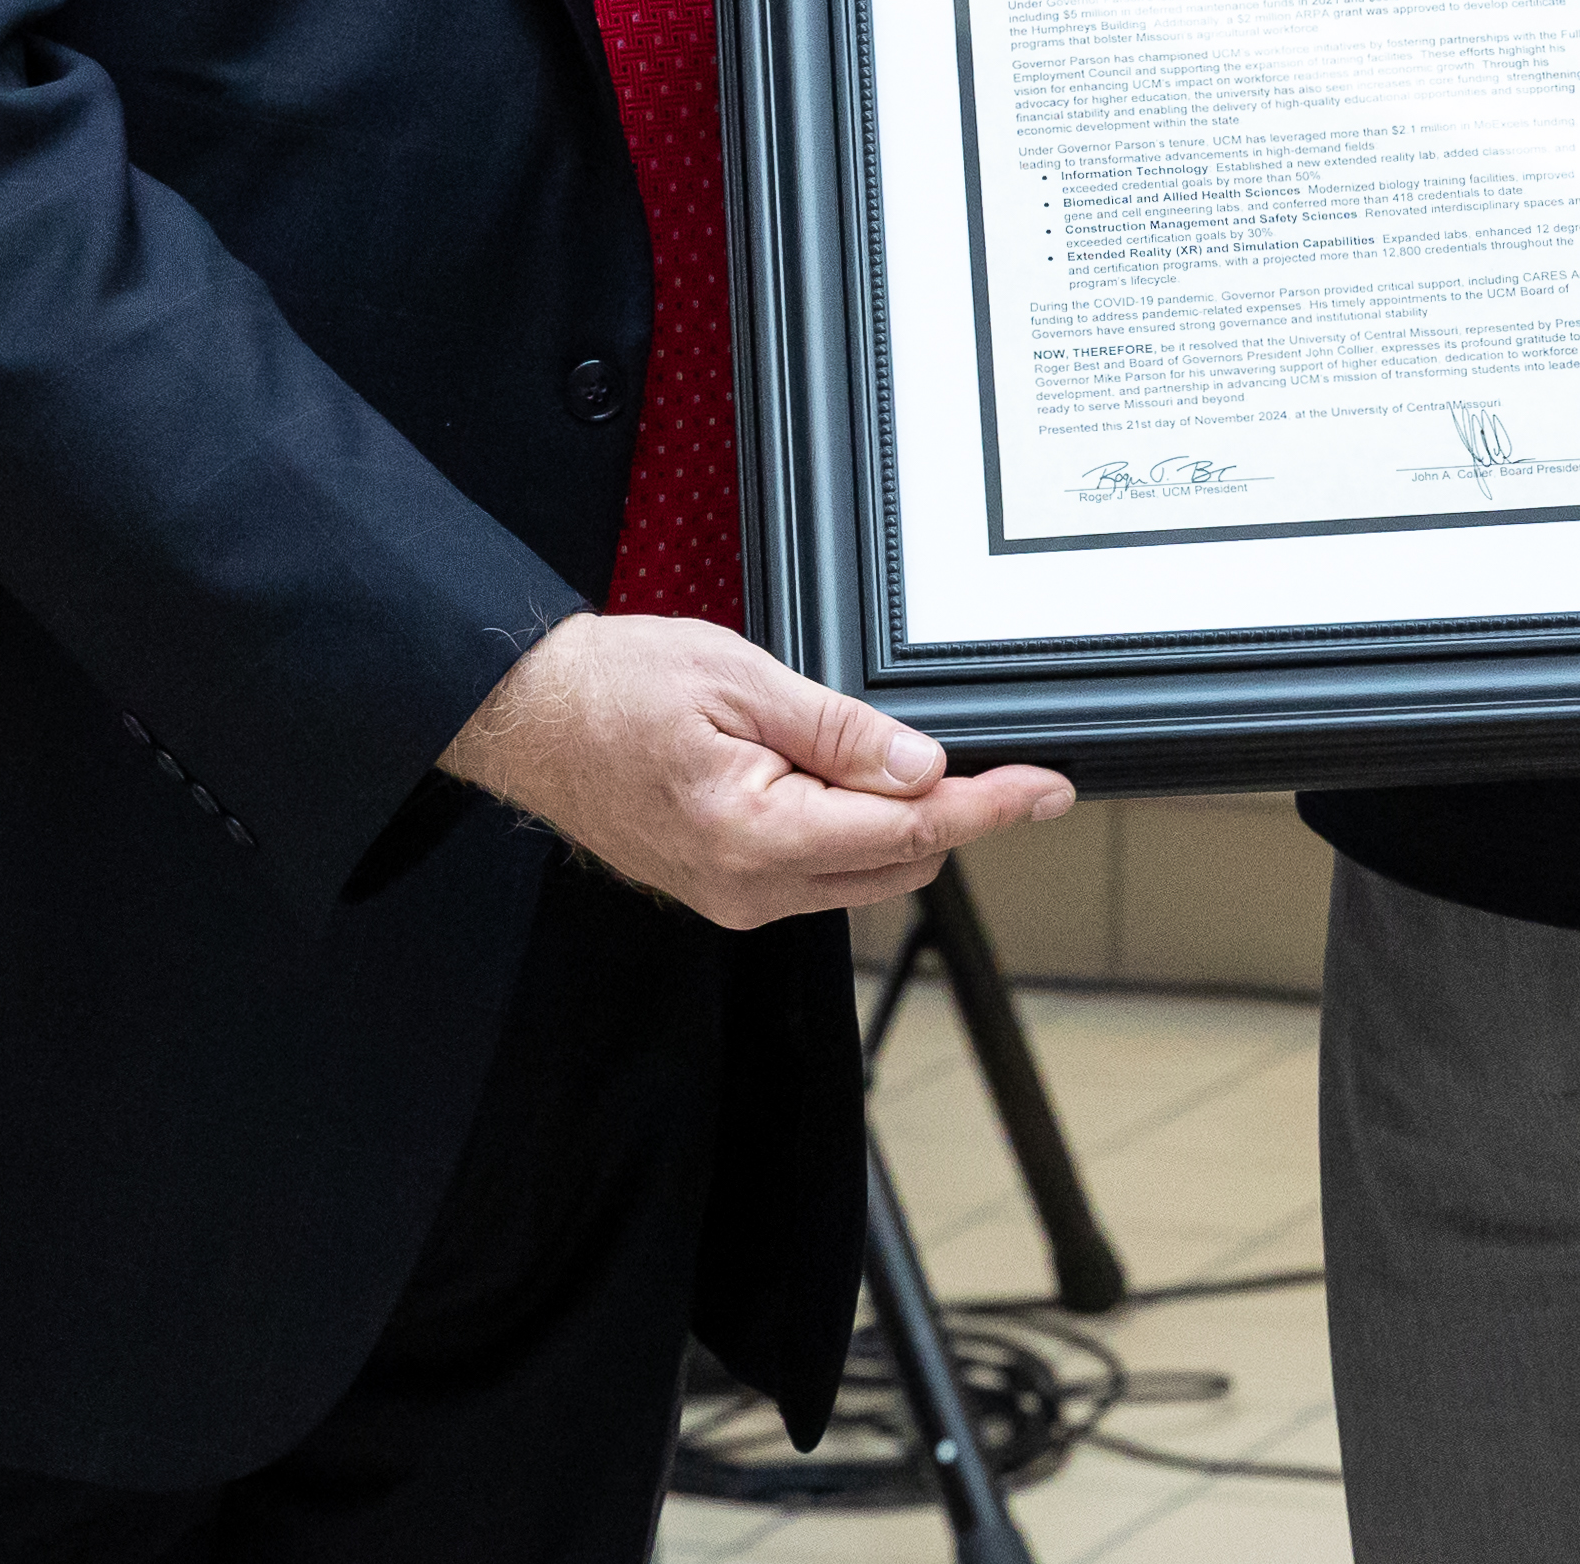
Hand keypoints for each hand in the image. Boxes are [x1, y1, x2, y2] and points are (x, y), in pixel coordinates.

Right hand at [438, 611, 1069, 928]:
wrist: (532, 717)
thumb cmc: (616, 689)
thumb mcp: (744, 681)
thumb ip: (842, 732)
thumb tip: (924, 768)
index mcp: (754, 835)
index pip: (907, 832)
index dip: (990, 807)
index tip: (1046, 789)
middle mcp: (747, 888)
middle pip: (897, 865)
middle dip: (948, 811)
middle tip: (970, 750)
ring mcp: (734, 897)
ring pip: (863, 874)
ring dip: (897, 821)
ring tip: (873, 749)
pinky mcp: (726, 889)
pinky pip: (820, 871)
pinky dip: (852, 828)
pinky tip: (837, 775)